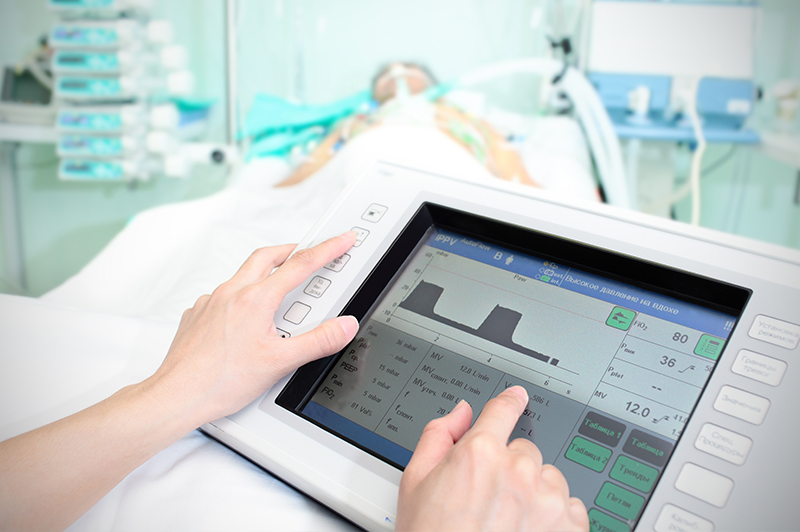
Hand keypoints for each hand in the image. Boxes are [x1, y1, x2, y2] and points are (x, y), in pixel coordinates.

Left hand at [146, 231, 359, 426]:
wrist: (177, 395)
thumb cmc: (220, 381)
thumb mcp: (280, 362)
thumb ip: (318, 342)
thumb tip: (344, 326)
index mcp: (255, 300)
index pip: (300, 265)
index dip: (327, 250)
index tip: (341, 240)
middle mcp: (231, 294)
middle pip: (267, 257)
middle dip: (291, 250)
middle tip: (309, 251)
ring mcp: (211, 302)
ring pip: (242, 275)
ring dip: (264, 273)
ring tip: (278, 286)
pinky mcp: (197, 315)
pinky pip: (222, 295)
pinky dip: (239, 296)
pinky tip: (243, 316)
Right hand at [396, 386, 588, 531]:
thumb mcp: (415, 482)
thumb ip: (438, 436)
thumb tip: (460, 413)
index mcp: (480, 453)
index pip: (502, 411)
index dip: (509, 401)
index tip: (517, 398)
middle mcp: (518, 470)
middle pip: (525, 451)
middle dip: (511, 468)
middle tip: (492, 498)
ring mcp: (547, 499)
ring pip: (550, 478)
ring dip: (536, 492)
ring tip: (511, 521)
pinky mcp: (569, 526)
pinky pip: (572, 507)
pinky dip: (558, 517)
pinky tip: (532, 531)